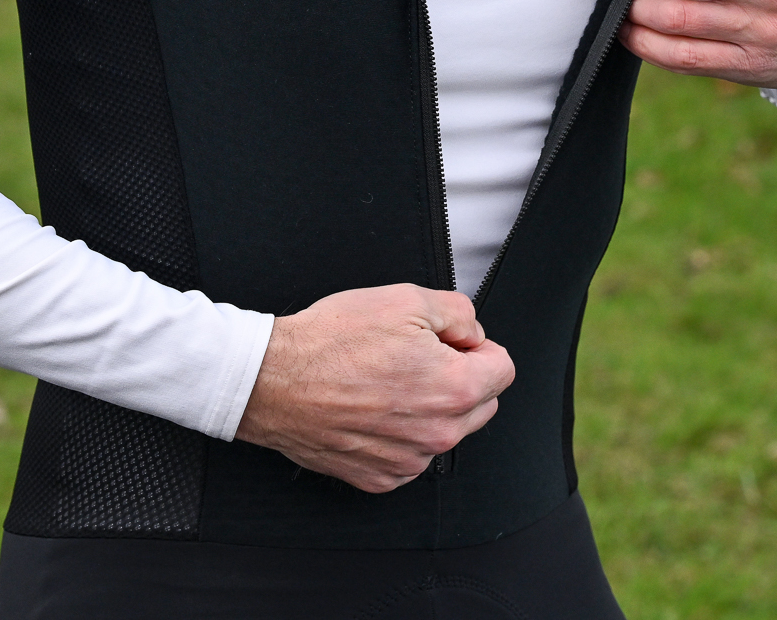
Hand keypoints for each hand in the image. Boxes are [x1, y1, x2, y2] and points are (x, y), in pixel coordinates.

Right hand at [234, 284, 514, 492]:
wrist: (273, 380)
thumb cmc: (330, 342)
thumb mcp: (406, 299)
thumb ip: (459, 314)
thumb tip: (472, 333)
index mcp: (455, 389)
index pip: (503, 369)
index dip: (477, 348)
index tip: (453, 343)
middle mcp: (438, 434)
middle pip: (480, 403)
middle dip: (459, 377)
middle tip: (416, 357)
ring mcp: (409, 461)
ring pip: (444, 430)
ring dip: (429, 406)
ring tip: (386, 380)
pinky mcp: (380, 477)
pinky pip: (410, 453)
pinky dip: (399, 433)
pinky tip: (371, 407)